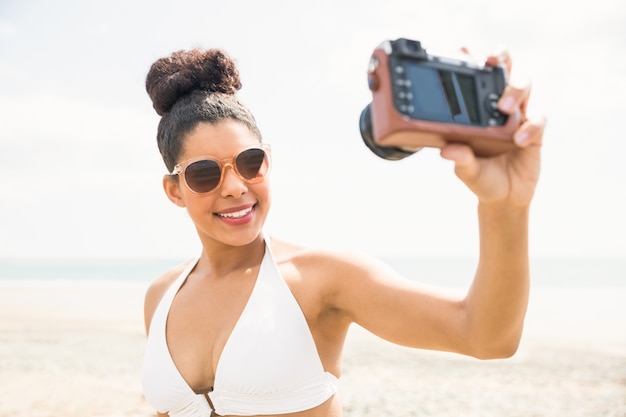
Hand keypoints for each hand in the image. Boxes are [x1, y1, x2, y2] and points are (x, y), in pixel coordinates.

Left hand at [440, 49, 545, 206]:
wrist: (504, 198)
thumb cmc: (481, 178)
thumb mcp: (466, 171)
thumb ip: (460, 160)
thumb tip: (447, 150)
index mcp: (477, 112)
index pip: (475, 82)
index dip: (471, 63)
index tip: (462, 50)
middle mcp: (498, 108)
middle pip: (505, 73)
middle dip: (501, 60)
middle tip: (492, 60)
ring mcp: (518, 117)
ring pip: (524, 87)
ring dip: (515, 91)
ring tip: (504, 108)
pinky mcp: (535, 131)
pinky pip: (538, 120)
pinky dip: (530, 127)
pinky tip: (518, 139)